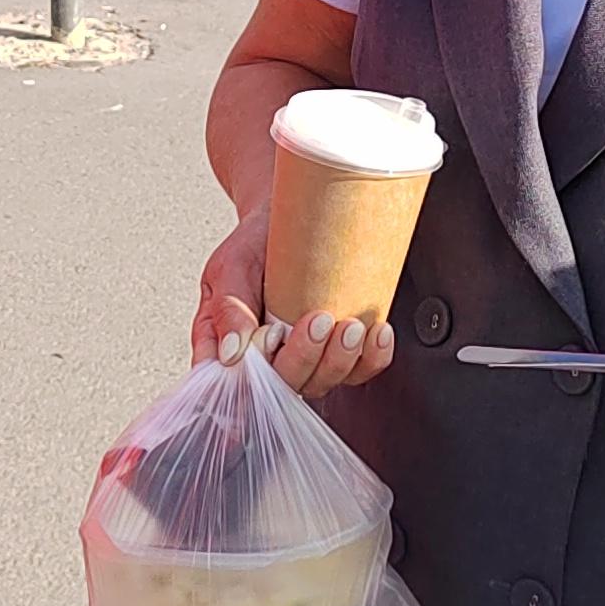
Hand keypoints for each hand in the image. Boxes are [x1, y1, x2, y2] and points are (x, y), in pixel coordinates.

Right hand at [188, 199, 394, 399]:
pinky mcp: (336, 350)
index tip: (273, 337)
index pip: (239, 387)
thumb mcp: (230, 267)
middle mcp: (267, 362)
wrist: (287, 218)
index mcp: (229, 351)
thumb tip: (232, 353)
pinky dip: (372, 358)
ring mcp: (305, 358)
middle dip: (305, 358)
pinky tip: (377, 332)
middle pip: (286, 386)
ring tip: (350, 325)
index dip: (258, 377)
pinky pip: (358, 371)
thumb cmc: (252, 245)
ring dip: (340, 360)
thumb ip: (227, 309)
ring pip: (323, 382)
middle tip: (318, 319)